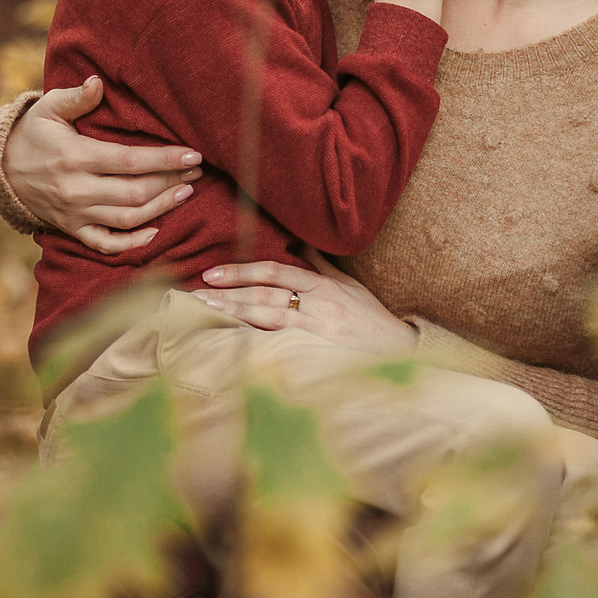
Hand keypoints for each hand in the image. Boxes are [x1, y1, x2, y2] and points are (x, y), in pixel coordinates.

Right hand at [2, 76, 201, 253]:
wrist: (1, 170)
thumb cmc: (32, 133)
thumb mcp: (48, 108)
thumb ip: (76, 97)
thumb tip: (98, 83)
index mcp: (75, 157)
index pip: (130, 161)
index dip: (165, 159)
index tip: (193, 156)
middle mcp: (77, 190)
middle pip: (135, 192)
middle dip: (171, 183)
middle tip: (197, 173)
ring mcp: (75, 213)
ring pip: (128, 218)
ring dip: (161, 208)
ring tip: (185, 193)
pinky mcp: (73, 229)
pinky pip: (106, 244)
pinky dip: (132, 243)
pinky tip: (156, 232)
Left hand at [192, 253, 416, 353]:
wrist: (399, 351)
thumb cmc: (370, 318)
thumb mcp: (347, 286)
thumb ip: (319, 266)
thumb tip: (296, 244)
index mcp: (322, 285)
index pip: (276, 271)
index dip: (243, 270)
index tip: (213, 272)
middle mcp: (317, 305)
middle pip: (266, 294)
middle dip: (230, 292)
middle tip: (198, 292)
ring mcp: (318, 331)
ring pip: (269, 318)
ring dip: (235, 315)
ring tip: (206, 312)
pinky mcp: (318, 353)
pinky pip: (281, 345)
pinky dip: (254, 342)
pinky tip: (231, 342)